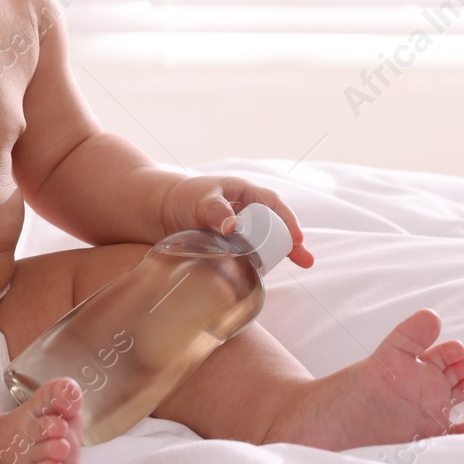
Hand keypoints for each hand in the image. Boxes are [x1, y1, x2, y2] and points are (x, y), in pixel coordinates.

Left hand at [159, 175, 313, 267]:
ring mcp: (240, 228)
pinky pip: (251, 251)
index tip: (296, 238)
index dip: (287, 220)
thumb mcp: (199, 200)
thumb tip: (231, 227)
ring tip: (299, 264)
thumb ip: (215, 210)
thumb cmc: (182, 198)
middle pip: (275, 225)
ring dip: (280, 252)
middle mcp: (246, 210)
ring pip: (266, 240)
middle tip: (304, 259)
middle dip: (291, 241)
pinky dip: (260, 260)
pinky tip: (266, 272)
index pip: (272, 204)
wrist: (159, 212)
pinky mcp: (231, 244)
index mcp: (243, 192)